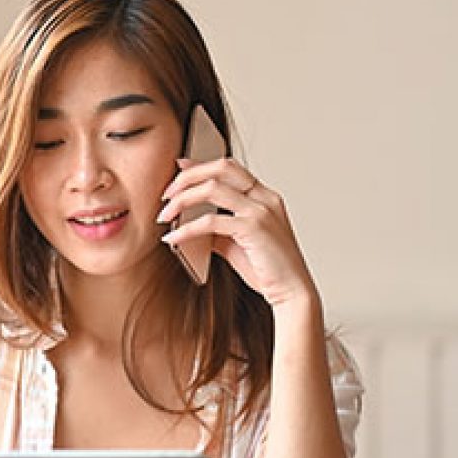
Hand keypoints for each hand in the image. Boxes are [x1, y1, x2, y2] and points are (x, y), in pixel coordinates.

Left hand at [157, 157, 316, 308]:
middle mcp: (264, 198)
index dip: (200, 165)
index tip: (178, 166)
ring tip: (164, 215)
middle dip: (188, 176)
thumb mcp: (237, 243)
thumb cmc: (268, 270)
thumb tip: (189, 223)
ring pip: (212, 189)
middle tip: (166, 194)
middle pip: (220, 168)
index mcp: (264, 197)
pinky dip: (186, 229)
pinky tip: (173, 238)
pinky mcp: (253, 229)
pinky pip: (210, 222)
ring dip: (182, 200)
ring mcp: (260, 211)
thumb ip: (217, 229)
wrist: (292, 292)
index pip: (228, 168)